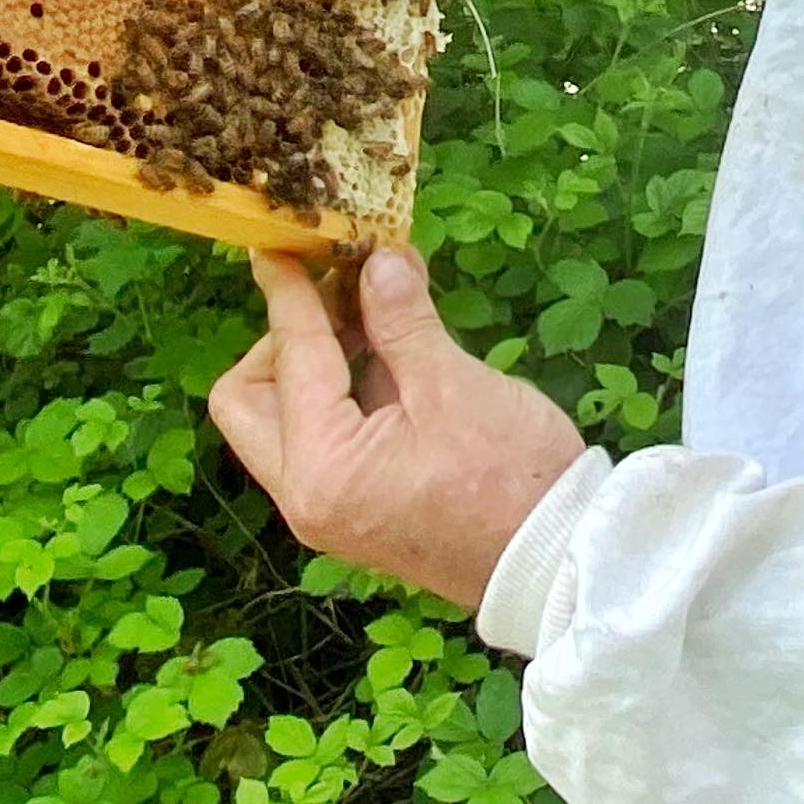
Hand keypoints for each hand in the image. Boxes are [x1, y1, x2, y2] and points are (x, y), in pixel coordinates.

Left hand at [207, 246, 587, 609]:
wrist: (553, 561)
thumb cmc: (510, 476)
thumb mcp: (454, 385)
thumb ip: (403, 321)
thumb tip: (379, 260)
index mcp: (320, 465)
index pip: (290, 357)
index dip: (288, 292)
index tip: (279, 243)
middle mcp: (305, 494)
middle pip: (250, 399)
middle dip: (284, 338)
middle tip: (341, 294)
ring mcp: (327, 508)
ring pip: (284, 419)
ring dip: (317, 360)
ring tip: (379, 311)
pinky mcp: (355, 509)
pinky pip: (322, 439)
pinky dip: (342, 392)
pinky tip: (394, 354)